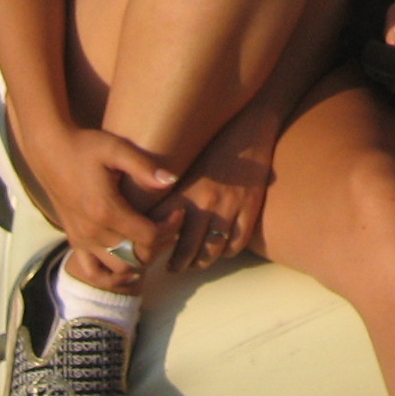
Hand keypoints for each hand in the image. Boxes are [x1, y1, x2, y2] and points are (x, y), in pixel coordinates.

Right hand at [30, 124, 182, 273]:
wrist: (50, 151)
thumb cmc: (86, 146)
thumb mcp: (115, 148)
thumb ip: (143, 166)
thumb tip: (172, 180)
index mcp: (106, 210)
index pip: (149, 236)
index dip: (170, 228)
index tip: (178, 211)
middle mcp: (92, 231)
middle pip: (137, 256)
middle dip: (160, 244)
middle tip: (169, 224)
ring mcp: (81, 239)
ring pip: (119, 268)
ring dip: (140, 260)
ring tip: (152, 239)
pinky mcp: (74, 241)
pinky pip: (93, 273)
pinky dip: (112, 277)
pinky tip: (128, 269)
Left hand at [150, 107, 279, 271]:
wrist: (246, 127)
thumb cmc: (209, 146)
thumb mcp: (181, 165)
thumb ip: (164, 192)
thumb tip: (144, 218)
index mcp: (183, 191)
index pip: (160, 231)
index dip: (152, 249)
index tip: (147, 255)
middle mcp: (205, 202)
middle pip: (186, 249)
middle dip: (177, 264)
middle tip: (172, 267)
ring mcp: (229, 206)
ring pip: (212, 251)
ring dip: (200, 262)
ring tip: (193, 263)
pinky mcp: (250, 208)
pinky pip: (237, 243)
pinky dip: (227, 252)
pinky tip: (220, 250)